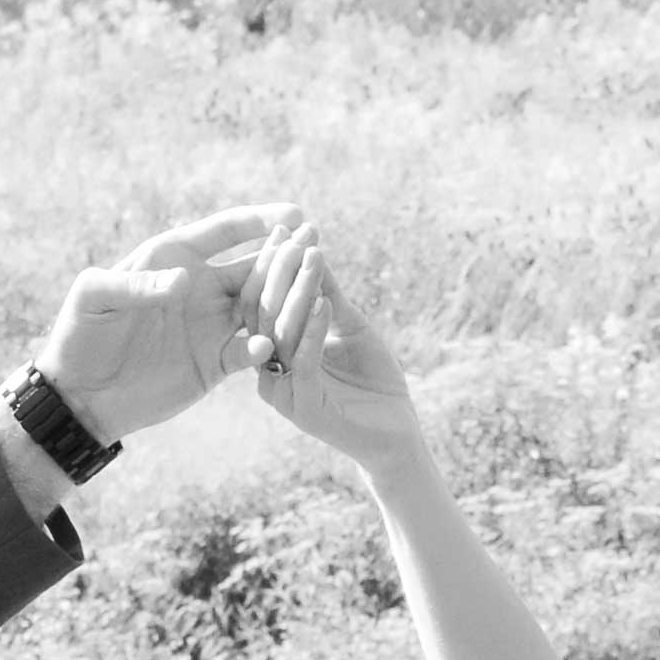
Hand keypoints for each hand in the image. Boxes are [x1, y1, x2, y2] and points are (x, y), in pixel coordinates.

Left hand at [30, 202, 288, 444]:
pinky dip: (264, 349)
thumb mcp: (95, 299)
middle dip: (287, 256)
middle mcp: (201, 287)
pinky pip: (251, 352)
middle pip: (254, 267)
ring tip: (312, 294)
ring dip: (286, 301)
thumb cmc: (80, 335)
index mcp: (174, 258)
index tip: (294, 216)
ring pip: (263, 308)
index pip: (225, 231)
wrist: (81, 394)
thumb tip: (184, 280)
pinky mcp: (216, 362)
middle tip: (318, 247)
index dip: (259, 221)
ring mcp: (212, 325)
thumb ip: (136, 285)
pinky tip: (269, 347)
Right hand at [237, 220, 428, 476]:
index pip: (263, 301)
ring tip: (312, 257)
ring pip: (281, 334)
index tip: (282, 227)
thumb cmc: (373, 380)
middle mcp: (268, 371)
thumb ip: (329, 293)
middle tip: (290, 234)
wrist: (397, 433)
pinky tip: (326, 302)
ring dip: (298, 293)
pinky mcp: (303, 408)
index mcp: (273, 351)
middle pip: (264, 313)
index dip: (272, 264)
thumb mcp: (350, 326)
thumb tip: (313, 247)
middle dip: (279, 271)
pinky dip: (313, 330)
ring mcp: (282, 391)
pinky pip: (303, 362)